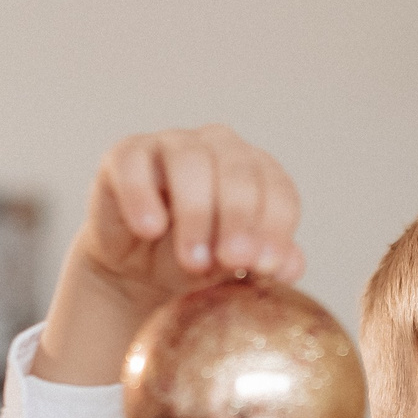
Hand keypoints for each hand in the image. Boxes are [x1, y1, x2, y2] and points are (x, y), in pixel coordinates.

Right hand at [32, 125, 307, 385]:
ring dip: (196, 213)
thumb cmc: (198, 261)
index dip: (275, 226)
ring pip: (190, 161)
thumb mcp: (234, 269)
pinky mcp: (125, 155)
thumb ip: (265, 263)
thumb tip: (291, 266)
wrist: (139, 271)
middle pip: (237, 170)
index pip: (276, 188)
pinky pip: (133, 164)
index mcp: (256, 171)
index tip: (267, 266)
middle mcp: (218, 147)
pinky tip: (150, 229)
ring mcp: (171, 145)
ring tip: (194, 261)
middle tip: (233, 262)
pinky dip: (142, 195)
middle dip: (238, 219)